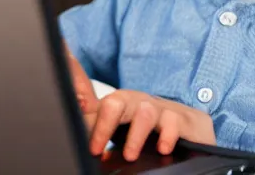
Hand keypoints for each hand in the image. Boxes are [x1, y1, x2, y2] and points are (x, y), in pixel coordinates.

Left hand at [65, 44, 215, 161]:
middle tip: (96, 149)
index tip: (90, 146)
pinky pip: (172, 121)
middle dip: (106, 123)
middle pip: (117, 100)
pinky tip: (162, 149)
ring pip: (145, 111)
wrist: (184, 124)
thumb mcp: (117, 125)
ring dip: (136, 134)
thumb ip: (93, 124)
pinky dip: (166, 135)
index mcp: (118, 103)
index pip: (100, 106)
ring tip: (130, 155)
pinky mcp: (179, 119)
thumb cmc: (143, 126)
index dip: (92, 123)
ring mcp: (157, 108)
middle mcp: (135, 102)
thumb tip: (70, 130)